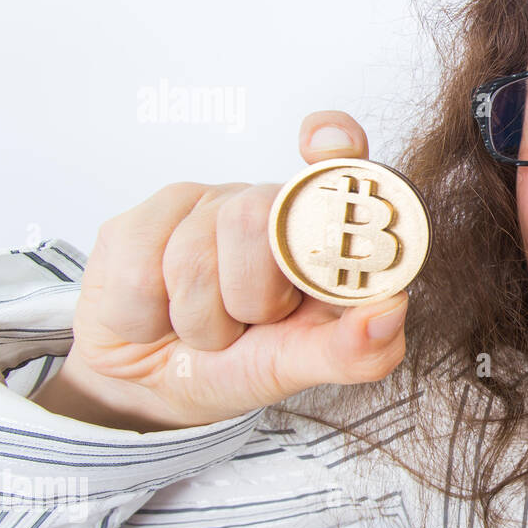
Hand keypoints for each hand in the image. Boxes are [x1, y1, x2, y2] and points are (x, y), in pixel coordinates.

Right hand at [31, 111, 409, 431]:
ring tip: (209, 329)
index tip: (329, 145)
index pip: (338, 160)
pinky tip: (159, 319)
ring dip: (200, 322)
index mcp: (321, 230)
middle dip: (250, 298)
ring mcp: (201, 207)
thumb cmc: (246, 363)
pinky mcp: (135, 223)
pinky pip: (136, 274)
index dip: (334, 143)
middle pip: (251, 219)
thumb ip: (357, 349)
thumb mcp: (306, 365)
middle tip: (252, 322)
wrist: (158, 385)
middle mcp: (267, 205)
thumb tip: (391, 309)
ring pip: (190, 257)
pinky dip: (148, 320)